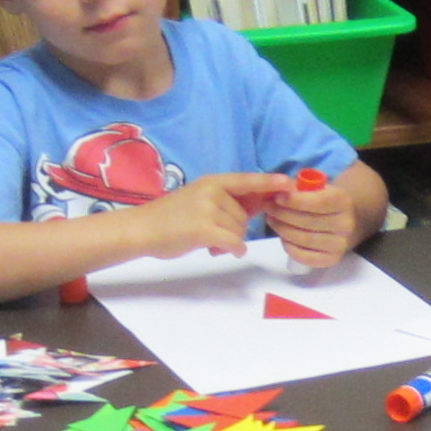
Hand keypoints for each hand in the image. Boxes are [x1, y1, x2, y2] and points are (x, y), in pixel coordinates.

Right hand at [141, 171, 294, 260]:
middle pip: (245, 215)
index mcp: (212, 182)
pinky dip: (233, 249)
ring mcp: (208, 209)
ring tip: (205, 240)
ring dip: (229, 240)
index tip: (289, 182)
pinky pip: (234, 241)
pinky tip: (220, 250)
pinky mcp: (205, 228)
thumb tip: (257, 205)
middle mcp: (212, 191)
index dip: (269, 182)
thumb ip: (226, 201)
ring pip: (239, 230)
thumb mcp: (199, 200)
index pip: (247, 180)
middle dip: (234, 228)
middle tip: (210, 233)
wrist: (141, 229)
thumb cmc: (170, 218)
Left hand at [266, 172, 359, 268]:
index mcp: (343, 201)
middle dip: (282, 214)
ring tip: (272, 220)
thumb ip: (299, 188)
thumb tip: (275, 190)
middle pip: (308, 222)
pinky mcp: (331, 259)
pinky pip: (304, 256)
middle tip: (268, 207)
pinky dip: (289, 246)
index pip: (318, 202)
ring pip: (303, 239)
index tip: (277, 197)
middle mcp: (345, 224)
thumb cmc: (325, 201)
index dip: (295, 200)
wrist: (346, 220)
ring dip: (282, 229)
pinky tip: (283, 236)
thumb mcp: (318, 188)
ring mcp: (339, 245)